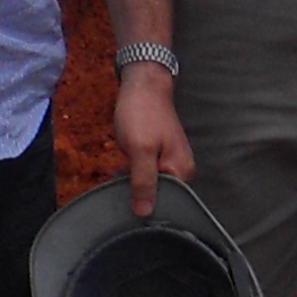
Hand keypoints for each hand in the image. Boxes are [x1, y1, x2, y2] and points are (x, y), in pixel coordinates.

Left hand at [112, 62, 193, 212]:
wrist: (142, 82)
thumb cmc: (142, 113)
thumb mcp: (140, 150)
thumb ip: (143, 181)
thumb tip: (144, 213)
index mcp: (181, 170)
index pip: (166, 202)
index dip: (147, 206)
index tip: (126, 207)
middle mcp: (180, 168)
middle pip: (159, 194)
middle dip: (138, 194)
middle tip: (116, 193)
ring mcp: (169, 159)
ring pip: (150, 182)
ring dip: (132, 183)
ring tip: (115, 182)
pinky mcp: (157, 152)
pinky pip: (146, 171)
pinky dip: (132, 173)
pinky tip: (119, 171)